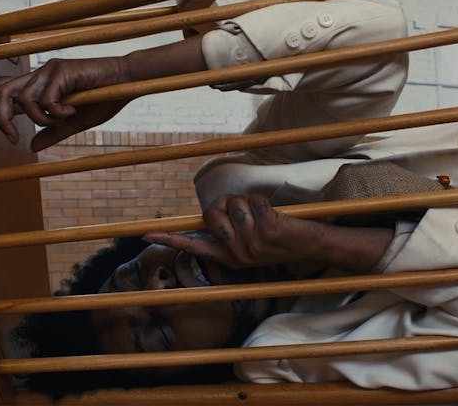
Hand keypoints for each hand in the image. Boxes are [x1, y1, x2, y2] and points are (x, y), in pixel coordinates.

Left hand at [0, 57, 130, 150]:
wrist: (127, 82)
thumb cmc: (104, 98)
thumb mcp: (75, 122)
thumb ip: (53, 132)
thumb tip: (31, 146)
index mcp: (42, 83)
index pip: (5, 85)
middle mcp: (41, 74)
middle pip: (5, 92)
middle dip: (0, 117)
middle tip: (12, 137)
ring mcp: (49, 70)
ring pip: (24, 99)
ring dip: (39, 118)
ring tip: (62, 120)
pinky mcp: (61, 71)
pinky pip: (46, 100)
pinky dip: (57, 113)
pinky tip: (73, 112)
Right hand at [144, 194, 327, 268]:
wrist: (310, 246)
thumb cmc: (279, 238)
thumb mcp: (250, 239)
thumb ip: (229, 229)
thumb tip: (211, 212)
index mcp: (229, 256)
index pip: (194, 245)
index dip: (170, 238)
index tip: (147, 235)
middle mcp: (236, 254)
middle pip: (212, 212)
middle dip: (227, 202)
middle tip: (246, 210)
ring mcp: (251, 245)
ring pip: (235, 204)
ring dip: (249, 201)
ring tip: (264, 216)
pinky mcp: (267, 233)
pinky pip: (254, 202)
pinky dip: (263, 201)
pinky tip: (274, 215)